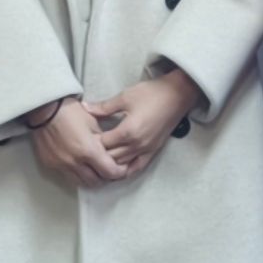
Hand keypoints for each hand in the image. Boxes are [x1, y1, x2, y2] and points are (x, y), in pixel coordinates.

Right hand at [29, 97, 128, 186]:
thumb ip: (103, 141)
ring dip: (90, 178)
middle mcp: (74, 163)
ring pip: (81, 182)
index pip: (110, 172)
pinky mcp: (50, 165)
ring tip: (94, 169)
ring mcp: (61, 165)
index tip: (123, 168)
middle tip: (110, 169)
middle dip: (106, 177)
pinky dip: (76, 173)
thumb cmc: (71, 111)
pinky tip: (79, 164)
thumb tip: (110, 152)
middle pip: (96, 182)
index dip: (120, 172)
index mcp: (88, 151)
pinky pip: (67, 176)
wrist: (44, 108)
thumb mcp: (93, 123)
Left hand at [87, 71, 202, 178]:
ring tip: (101, 156)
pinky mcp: (153, 151)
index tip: (85, 135)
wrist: (177, 95)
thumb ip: (104, 107)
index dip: (92, 140)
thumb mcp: (125, 97)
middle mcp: (136, 145)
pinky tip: (118, 168)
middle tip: (90, 146)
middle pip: (111, 157)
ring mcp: (146, 150)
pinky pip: (137, 167)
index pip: (103, 143)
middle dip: (99, 152)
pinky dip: (126, 169)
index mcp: (128, 131)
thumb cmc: (151, 93)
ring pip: (122, 164)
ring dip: (110, 161)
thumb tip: (85, 108)